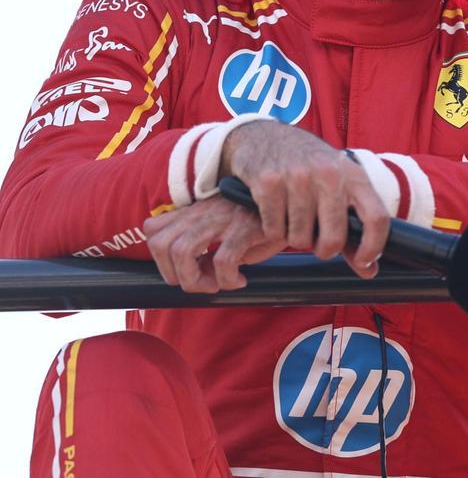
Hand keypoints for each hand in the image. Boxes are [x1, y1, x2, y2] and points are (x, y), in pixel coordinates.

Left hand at [143, 197, 286, 292]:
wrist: (293, 204)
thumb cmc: (259, 220)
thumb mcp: (226, 225)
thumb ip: (205, 243)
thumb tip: (198, 273)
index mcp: (196, 211)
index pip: (152, 229)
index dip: (160, 258)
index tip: (183, 270)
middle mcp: (204, 213)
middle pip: (161, 245)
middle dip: (174, 275)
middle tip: (199, 284)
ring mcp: (222, 219)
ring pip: (183, 252)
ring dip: (195, 280)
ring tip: (216, 285)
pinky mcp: (245, 229)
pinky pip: (222, 261)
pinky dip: (227, 279)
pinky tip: (240, 280)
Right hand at [220, 120, 390, 273]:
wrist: (266, 136)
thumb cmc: (311, 168)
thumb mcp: (339, 186)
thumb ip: (353, 229)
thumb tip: (369, 271)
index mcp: (354, 176)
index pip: (376, 217)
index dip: (373, 247)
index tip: (364, 261)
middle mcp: (329, 174)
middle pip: (334, 238)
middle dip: (324, 250)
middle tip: (316, 242)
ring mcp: (298, 177)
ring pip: (300, 239)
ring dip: (295, 238)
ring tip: (295, 219)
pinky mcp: (268, 182)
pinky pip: (273, 230)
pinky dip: (273, 230)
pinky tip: (275, 212)